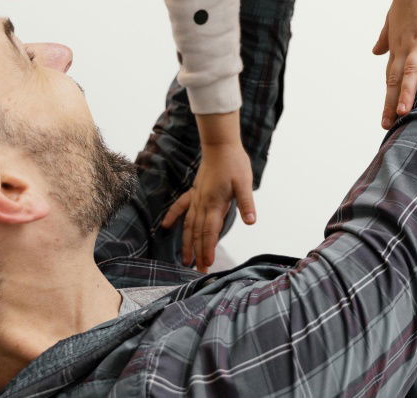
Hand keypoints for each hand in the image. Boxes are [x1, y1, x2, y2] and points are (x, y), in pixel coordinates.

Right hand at [161, 142, 255, 271]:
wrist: (220, 145)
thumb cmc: (234, 162)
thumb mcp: (245, 182)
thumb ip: (247, 203)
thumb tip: (251, 221)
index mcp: (215, 203)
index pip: (210, 231)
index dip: (208, 248)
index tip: (207, 264)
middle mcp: (203, 203)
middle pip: (198, 232)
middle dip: (198, 252)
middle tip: (198, 271)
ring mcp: (197, 197)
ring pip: (189, 224)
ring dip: (187, 242)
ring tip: (185, 259)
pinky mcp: (195, 191)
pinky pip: (181, 206)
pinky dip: (173, 216)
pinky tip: (166, 226)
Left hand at [372, 0, 416, 128]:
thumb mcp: (392, 21)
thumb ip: (384, 38)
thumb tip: (374, 52)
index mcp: (396, 47)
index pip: (390, 77)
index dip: (387, 98)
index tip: (385, 120)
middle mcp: (403, 47)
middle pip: (397, 79)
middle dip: (392, 102)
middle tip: (387, 125)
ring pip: (411, 70)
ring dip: (407, 91)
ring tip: (403, 112)